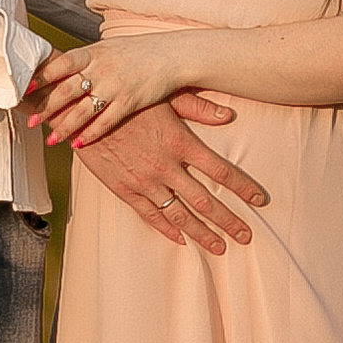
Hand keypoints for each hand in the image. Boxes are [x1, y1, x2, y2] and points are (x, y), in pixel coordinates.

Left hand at [29, 33, 204, 143]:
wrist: (172, 56)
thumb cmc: (137, 52)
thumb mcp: (108, 48)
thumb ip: (85, 59)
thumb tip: (58, 65)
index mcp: (93, 53)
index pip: (61, 64)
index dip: (42, 77)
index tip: (25, 88)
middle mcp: (102, 69)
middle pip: (67, 91)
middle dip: (47, 108)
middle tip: (31, 121)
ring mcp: (116, 86)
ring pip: (83, 111)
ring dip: (64, 127)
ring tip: (50, 140)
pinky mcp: (130, 102)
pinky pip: (105, 122)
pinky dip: (90, 134)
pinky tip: (78, 144)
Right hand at [68, 99, 265, 254]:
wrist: (82, 110)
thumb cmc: (127, 97)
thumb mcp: (164, 94)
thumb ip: (197, 107)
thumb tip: (229, 115)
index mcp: (180, 142)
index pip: (220, 171)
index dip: (243, 187)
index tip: (261, 200)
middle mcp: (166, 166)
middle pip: (205, 201)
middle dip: (228, 220)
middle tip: (247, 236)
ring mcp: (144, 181)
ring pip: (180, 215)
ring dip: (202, 233)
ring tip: (220, 247)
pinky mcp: (124, 189)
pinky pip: (149, 215)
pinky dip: (167, 229)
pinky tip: (181, 239)